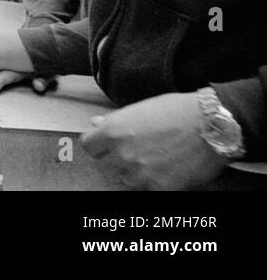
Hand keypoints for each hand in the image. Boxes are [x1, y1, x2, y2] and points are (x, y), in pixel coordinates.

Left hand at [81, 93, 227, 189]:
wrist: (211, 125)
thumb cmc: (175, 111)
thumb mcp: (139, 109)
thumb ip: (114, 121)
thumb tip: (95, 124)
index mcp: (112, 131)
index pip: (88, 146)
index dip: (97, 144)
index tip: (105, 144)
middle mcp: (122, 154)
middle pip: (103, 165)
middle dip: (111, 158)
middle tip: (128, 153)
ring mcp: (140, 173)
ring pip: (122, 179)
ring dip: (129, 172)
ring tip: (147, 161)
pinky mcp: (159, 188)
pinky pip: (143, 190)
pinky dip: (148, 183)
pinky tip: (159, 171)